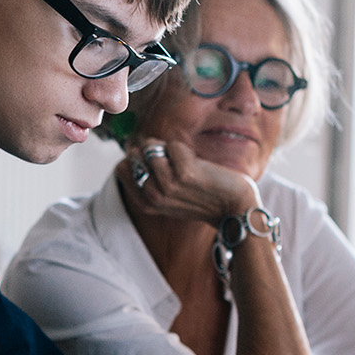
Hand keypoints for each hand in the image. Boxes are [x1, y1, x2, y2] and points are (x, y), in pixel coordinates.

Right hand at [117, 138, 259, 225]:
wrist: (233, 208)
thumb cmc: (203, 197)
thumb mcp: (170, 194)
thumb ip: (151, 176)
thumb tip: (138, 146)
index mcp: (146, 203)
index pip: (122, 169)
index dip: (136, 157)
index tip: (154, 161)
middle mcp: (153, 196)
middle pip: (135, 155)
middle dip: (151, 150)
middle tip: (171, 160)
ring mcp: (168, 185)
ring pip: (153, 149)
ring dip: (169, 149)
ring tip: (185, 162)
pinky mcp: (185, 174)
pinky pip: (173, 146)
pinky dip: (183, 149)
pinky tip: (196, 163)